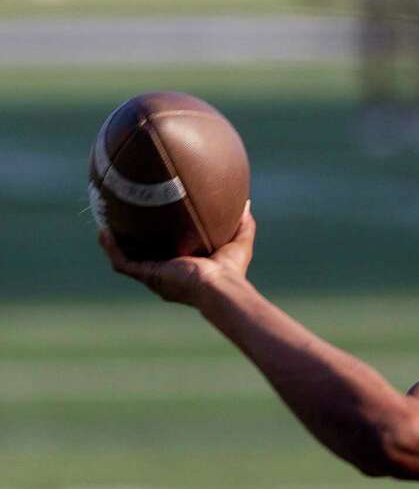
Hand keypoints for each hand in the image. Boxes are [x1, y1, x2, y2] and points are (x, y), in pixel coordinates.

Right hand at [98, 203, 255, 305]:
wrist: (219, 285)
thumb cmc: (232, 270)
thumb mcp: (239, 242)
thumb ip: (242, 223)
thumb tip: (245, 202)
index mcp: (185, 267)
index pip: (169, 252)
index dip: (160, 239)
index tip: (155, 222)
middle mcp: (167, 273)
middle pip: (144, 255)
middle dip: (132, 241)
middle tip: (123, 219)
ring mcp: (155, 276)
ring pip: (127, 259)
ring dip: (115, 244)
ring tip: (104, 223)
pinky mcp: (148, 276)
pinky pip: (122, 262)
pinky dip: (111, 249)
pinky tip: (103, 232)